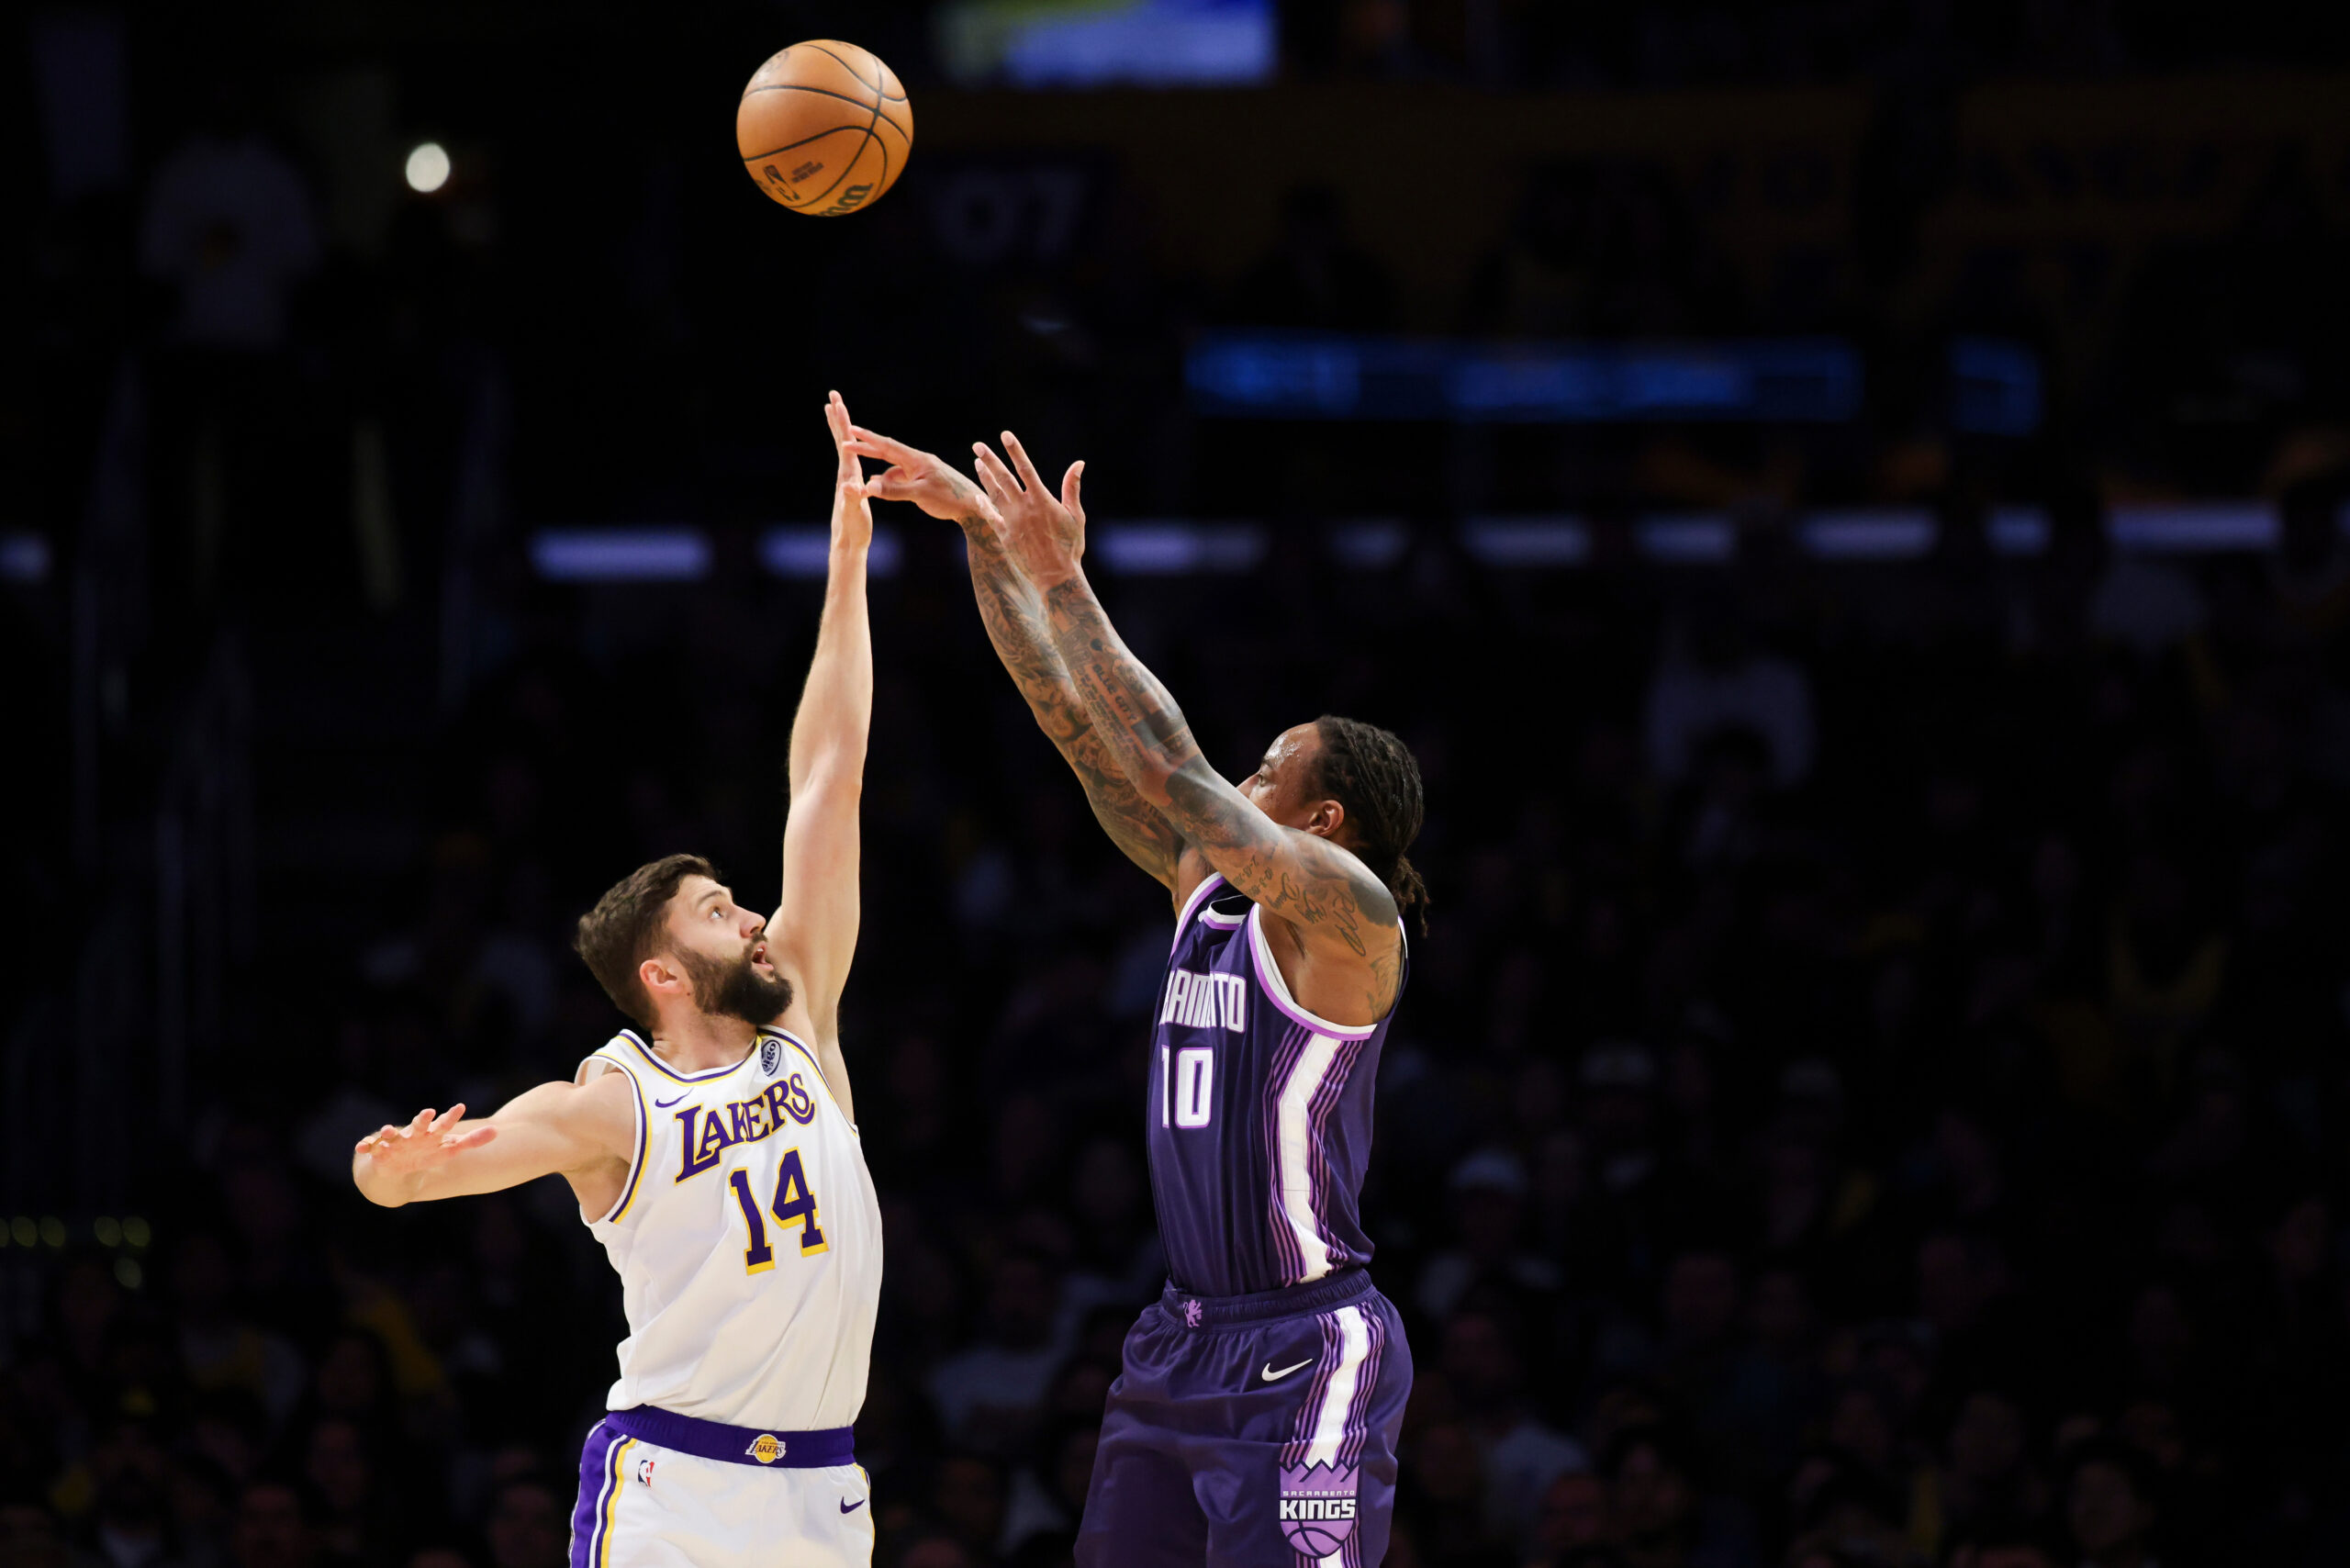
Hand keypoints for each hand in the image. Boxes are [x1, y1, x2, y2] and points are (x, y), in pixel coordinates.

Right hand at [352, 1105, 493, 1198]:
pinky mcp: (379, 1151)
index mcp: (431, 1134)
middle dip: (422, 1119)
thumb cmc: (427, 1152)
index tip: (461, 1107)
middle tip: (428, 1111)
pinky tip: (361, 1147)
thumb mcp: (449, 1150)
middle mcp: (413, 1134)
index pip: (444, 1124)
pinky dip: (364, 1146)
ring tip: (388, 1129)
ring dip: (389, 1131)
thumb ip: (471, 1141)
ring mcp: (395, 1141)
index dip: (452, 1117)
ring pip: (391, 1135)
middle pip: (418, 1125)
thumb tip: (496, 1131)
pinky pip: (370, 1148)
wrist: (400, 1163)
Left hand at [824, 391, 874, 552]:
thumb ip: (852, 499)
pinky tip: (848, 441)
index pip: (845, 443)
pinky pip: (848, 457)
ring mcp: (846, 478)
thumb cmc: (853, 530)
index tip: (838, 403)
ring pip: (842, 446)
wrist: (847, 544)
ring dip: (840, 427)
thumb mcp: (855, 514)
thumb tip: (847, 487)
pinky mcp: (850, 484)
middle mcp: (844, 473)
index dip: (843, 423)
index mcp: (848, 475)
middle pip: (840, 439)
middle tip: (833, 395)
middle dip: (838, 417)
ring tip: (835, 410)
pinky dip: (847, 444)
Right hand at [840, 422, 997, 525]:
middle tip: (847, 445)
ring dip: (877, 474)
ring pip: (893, 469)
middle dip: (867, 450)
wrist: (974, 507)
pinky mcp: (924, 482)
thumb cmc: (950, 499)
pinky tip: (879, 487)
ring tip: (862, 482)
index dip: (868, 438)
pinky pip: (901, 479)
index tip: (851, 430)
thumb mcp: (920, 494)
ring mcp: (921, 472)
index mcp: (917, 459)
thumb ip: (894, 490)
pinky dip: (888, 482)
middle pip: (888, 453)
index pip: (888, 445)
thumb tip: (868, 486)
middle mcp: (918, 462)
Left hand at [973, 431, 1085, 589]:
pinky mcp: (1005, 535)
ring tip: (977, 463)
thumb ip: (1072, 488)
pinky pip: (990, 517)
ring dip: (985, 477)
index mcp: (1042, 500)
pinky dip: (983, 505)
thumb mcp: (1076, 515)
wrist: (1056, 576)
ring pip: (994, 494)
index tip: (1005, 435)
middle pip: (1003, 478)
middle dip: (990, 460)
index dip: (1015, 450)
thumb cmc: (1070, 546)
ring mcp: (1012, 521)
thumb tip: (1079, 463)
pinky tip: (977, 495)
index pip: (1025, 468)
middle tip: (977, 445)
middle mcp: (1024, 508)